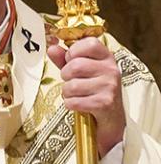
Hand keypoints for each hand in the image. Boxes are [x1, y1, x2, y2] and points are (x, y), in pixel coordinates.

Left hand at [48, 37, 125, 156]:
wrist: (111, 120)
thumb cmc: (93, 91)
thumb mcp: (81, 72)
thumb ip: (65, 59)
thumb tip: (52, 48)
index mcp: (107, 57)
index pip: (89, 43)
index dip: (73, 52)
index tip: (72, 61)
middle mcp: (111, 69)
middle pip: (75, 66)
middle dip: (66, 76)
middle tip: (72, 82)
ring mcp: (109, 87)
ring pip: (72, 85)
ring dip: (67, 93)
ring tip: (76, 95)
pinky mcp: (105, 104)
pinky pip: (74, 101)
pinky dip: (70, 105)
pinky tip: (79, 105)